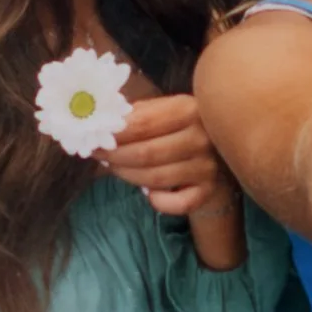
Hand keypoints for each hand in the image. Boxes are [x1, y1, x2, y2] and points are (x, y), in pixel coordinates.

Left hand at [99, 90, 230, 220]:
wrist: (220, 147)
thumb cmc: (179, 126)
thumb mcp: (162, 109)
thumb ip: (135, 114)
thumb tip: (98, 121)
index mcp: (188, 108)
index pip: (141, 123)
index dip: (112, 133)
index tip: (92, 136)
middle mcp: (202, 137)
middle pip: (145, 153)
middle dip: (114, 156)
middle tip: (97, 154)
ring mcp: (207, 166)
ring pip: (155, 179)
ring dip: (127, 175)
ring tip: (115, 168)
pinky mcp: (208, 190)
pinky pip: (177, 204)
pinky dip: (158, 201)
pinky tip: (148, 192)